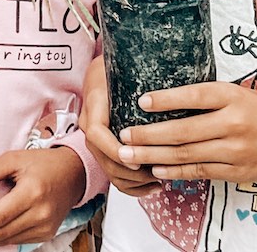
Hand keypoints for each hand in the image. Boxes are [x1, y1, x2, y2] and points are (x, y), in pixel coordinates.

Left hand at [0, 148, 83, 244]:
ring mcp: (45, 227)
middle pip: (1, 232)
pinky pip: (18, 240)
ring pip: (8, 239)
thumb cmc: (42, 164)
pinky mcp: (47, 233)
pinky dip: (2, 237)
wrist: (74, 173)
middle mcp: (40, 214)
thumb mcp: (14, 159)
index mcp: (31, 193)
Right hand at [79, 59, 159, 196]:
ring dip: (133, 181)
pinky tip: (151, 186)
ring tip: (158, 180)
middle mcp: (90, 125)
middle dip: (131, 172)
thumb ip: (136, 82)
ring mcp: (95, 139)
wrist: (99, 73)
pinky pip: (111, 171)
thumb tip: (166, 94)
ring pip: (108, 170)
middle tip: (157, 173)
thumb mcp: (123, 71)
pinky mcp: (103, 147)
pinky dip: (130, 184)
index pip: (96, 134)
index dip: (115, 150)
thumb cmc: (115, 71)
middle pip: (103, 158)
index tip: (138, 161)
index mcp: (94, 106)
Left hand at [112, 81, 256, 183]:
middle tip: (122, 136)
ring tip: (129, 155)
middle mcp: (234, 123)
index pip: (194, 95)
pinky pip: (201, 172)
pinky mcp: (238, 172)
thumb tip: (163, 98)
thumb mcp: (238, 92)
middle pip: (184, 131)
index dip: (166, 99)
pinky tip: (156, 170)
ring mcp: (236, 151)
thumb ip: (207, 96)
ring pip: (188, 155)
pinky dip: (176, 171)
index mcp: (233, 97)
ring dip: (155, 157)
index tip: (141, 100)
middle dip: (149, 135)